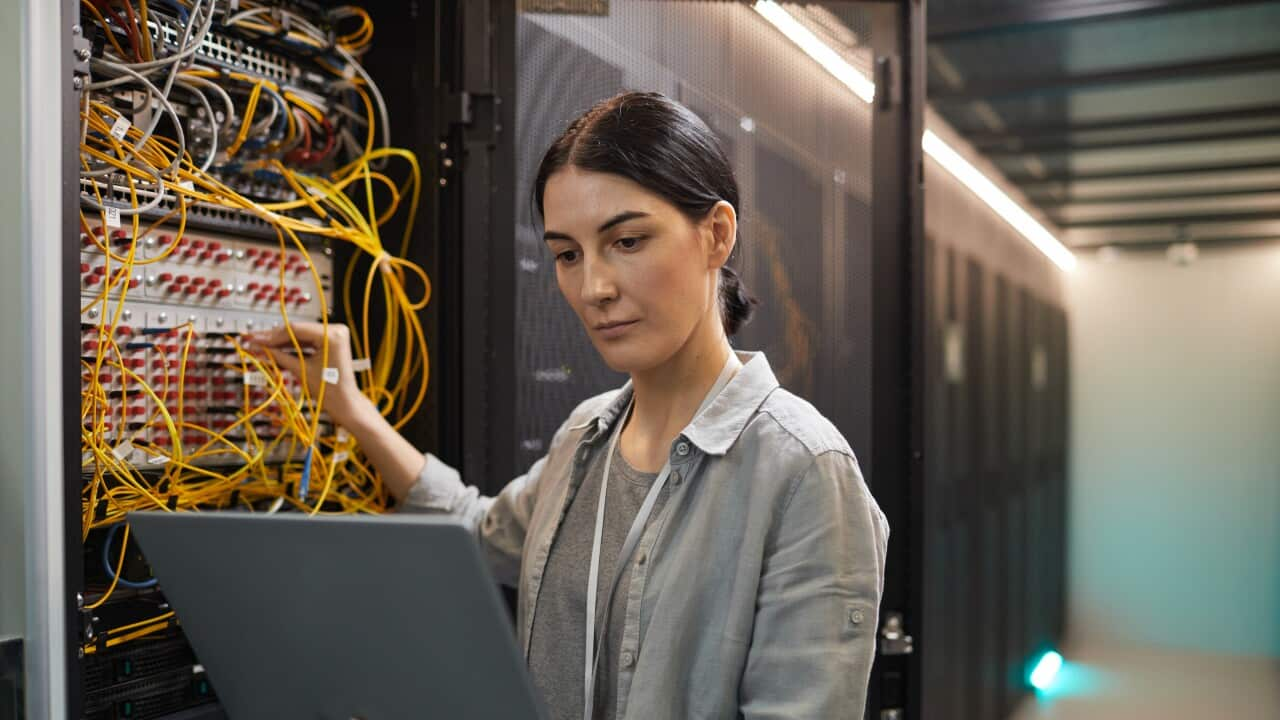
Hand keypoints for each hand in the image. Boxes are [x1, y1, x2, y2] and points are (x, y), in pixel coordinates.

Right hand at [242, 322, 370, 429]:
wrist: (345, 403)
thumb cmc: (329, 390)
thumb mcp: (301, 370)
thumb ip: (279, 356)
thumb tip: (258, 347)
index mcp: (332, 335)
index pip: (295, 330)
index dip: (272, 335)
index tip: (254, 338)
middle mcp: (335, 330)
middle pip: (297, 331)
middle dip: (274, 338)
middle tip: (252, 340)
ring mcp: (334, 335)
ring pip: (300, 335)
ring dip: (280, 342)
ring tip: (259, 345)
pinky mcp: (330, 341)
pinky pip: (307, 341)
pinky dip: (291, 346)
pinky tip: (273, 348)